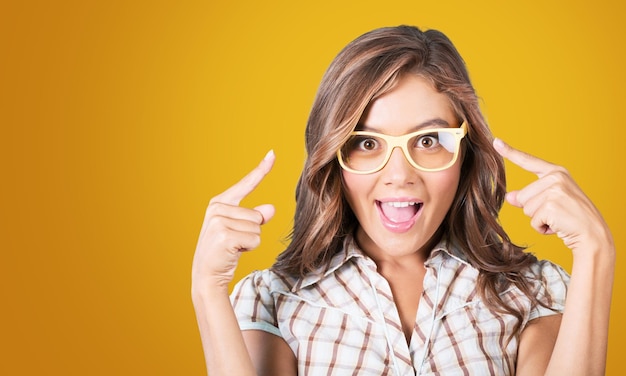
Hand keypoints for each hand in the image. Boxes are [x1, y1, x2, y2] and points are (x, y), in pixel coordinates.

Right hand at [192, 150, 275, 291]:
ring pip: (257, 227)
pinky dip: (249, 248)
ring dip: (250, 241)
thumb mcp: (240, 231)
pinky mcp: (225, 235)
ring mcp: (219, 221)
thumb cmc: (224, 252)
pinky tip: (232, 252)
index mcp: (219, 203)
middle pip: (257, 216)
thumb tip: (271, 208)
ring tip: (232, 248)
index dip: (261, 169)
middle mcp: (217, 208)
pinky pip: (255, 239)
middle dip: (251, 232)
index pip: (246, 184)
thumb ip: (255, 217)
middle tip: (233, 243)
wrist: (207, 276)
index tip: (272, 153)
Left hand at [493, 138, 611, 252]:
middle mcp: (556, 177)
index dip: (510, 152)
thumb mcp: (551, 203)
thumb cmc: (572, 218)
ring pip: (526, 209)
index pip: (528, 161)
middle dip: (534, 210)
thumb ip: (529, 197)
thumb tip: (509, 197)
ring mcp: (554, 190)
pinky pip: (533, 221)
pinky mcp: (551, 206)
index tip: (496, 141)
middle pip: (522, 196)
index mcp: (556, 172)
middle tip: (557, 213)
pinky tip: (558, 227)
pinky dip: (542, 229)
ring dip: (539, 220)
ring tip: (559, 219)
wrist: (594, 234)